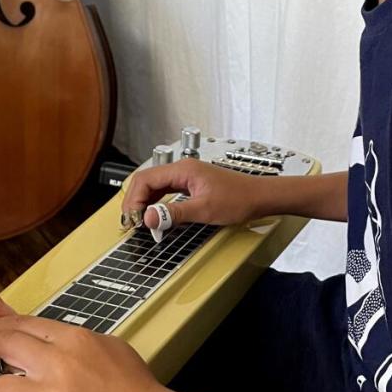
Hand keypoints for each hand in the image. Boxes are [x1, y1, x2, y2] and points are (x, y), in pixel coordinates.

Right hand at [121, 158, 267, 231]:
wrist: (260, 197)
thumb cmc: (239, 199)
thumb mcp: (204, 210)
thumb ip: (175, 214)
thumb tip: (150, 217)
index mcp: (183, 170)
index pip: (145, 179)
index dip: (134, 200)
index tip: (133, 218)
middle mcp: (182, 169)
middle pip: (146, 181)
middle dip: (136, 201)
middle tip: (131, 222)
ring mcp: (187, 176)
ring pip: (155, 186)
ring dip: (145, 202)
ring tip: (141, 221)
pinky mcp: (191, 185)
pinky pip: (166, 191)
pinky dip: (157, 203)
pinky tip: (157, 215)